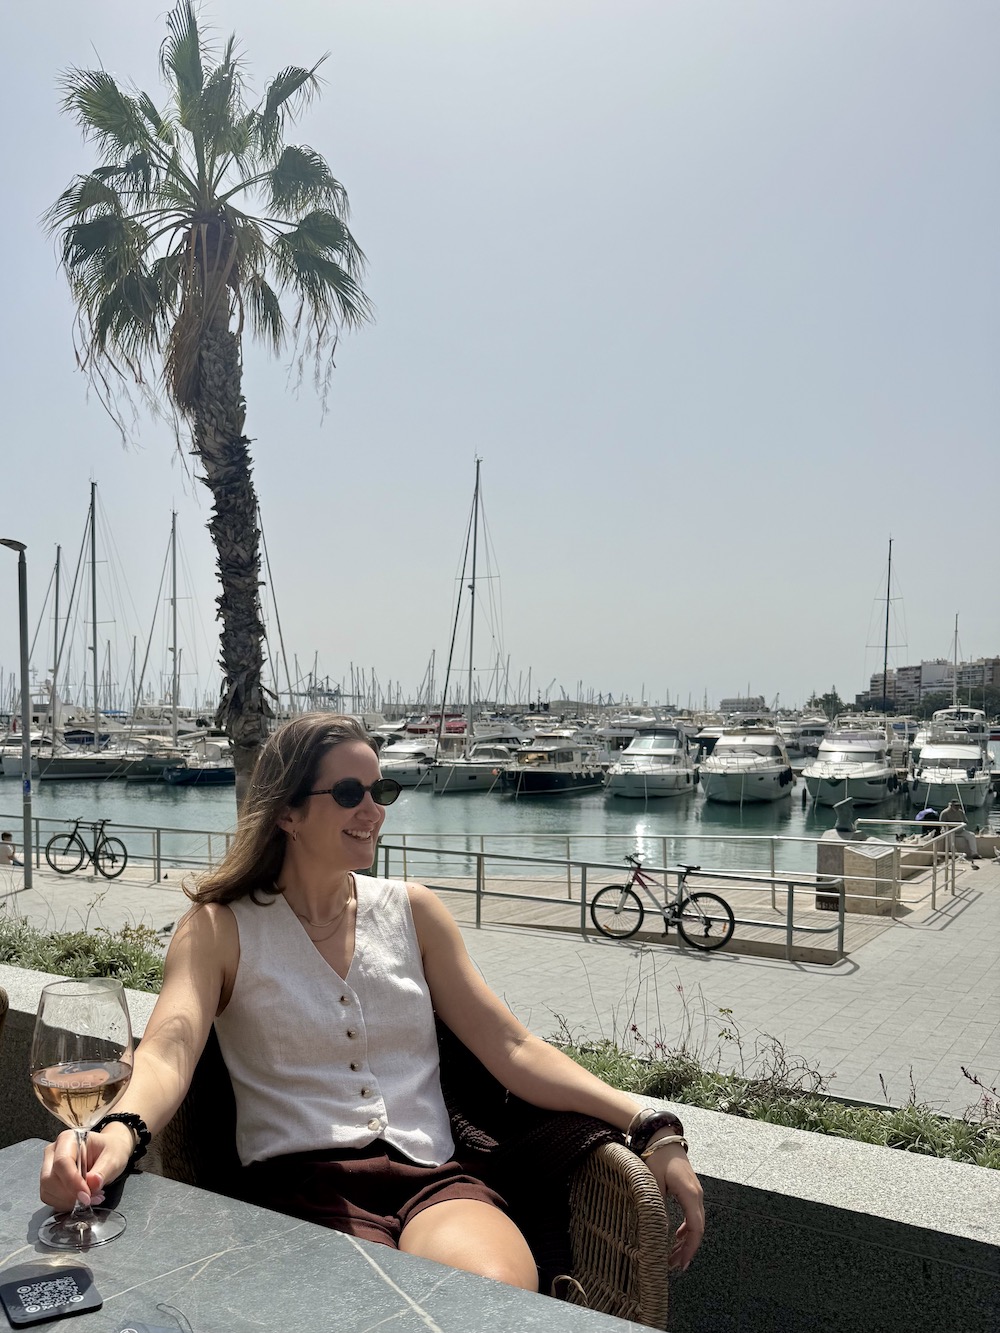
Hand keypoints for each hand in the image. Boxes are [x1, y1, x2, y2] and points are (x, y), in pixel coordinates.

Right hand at [40, 1125, 131, 1210]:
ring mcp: (49, 1167)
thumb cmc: (110, 1150)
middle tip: (92, 1198)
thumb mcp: (114, 1158)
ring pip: (47, 1191)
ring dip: (68, 1201)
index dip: (72, 1182)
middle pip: (50, 1179)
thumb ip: (103, 1171)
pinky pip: (50, 1198)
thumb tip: (92, 1183)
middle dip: (70, 1195)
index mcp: (68, 1139)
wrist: (110, 1152)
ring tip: (91, 1198)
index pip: (62, 1162)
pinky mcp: (49, 1182)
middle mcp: (54, 1151)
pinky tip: (81, 1199)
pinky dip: (65, 1204)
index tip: (86, 1196)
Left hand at [641, 1137, 704, 1271]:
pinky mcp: (690, 1190)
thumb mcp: (653, 1183)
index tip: (681, 1263)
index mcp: (690, 1194)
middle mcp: (697, 1195)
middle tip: (675, 1265)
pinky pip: (693, 1214)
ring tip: (674, 1256)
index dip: (690, 1248)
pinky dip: (687, 1229)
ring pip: (696, 1223)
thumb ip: (657, 1207)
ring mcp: (696, 1192)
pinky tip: (678, 1238)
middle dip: (688, 1249)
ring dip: (687, 1240)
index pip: (696, 1228)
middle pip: (698, 1229)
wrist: (661, 1137)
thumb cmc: (656, 1158)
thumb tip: (658, 1231)